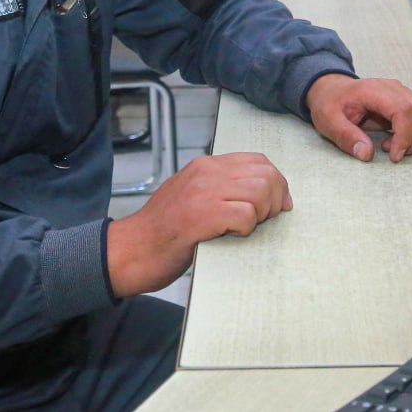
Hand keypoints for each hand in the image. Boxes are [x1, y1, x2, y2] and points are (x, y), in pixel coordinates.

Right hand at [105, 152, 291, 297]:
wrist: (132, 250)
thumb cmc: (164, 231)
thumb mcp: (192, 196)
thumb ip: (221, 188)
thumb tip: (261, 193)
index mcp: (205, 165)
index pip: (258, 161)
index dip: (276, 182)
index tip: (279, 204)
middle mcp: (206, 173)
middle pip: (264, 174)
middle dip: (275, 199)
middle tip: (267, 220)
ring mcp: (203, 192)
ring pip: (259, 191)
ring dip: (262, 214)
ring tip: (248, 228)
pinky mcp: (202, 215)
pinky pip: (245, 214)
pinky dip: (247, 228)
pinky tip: (232, 235)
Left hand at [305, 75, 411, 162]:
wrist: (333, 90)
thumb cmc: (330, 104)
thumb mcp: (328, 121)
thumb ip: (346, 136)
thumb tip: (367, 154)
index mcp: (374, 90)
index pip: (404, 110)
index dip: (404, 136)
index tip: (394, 156)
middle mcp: (396, 89)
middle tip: (390, 152)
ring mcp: (406, 94)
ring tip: (396, 145)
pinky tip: (402, 139)